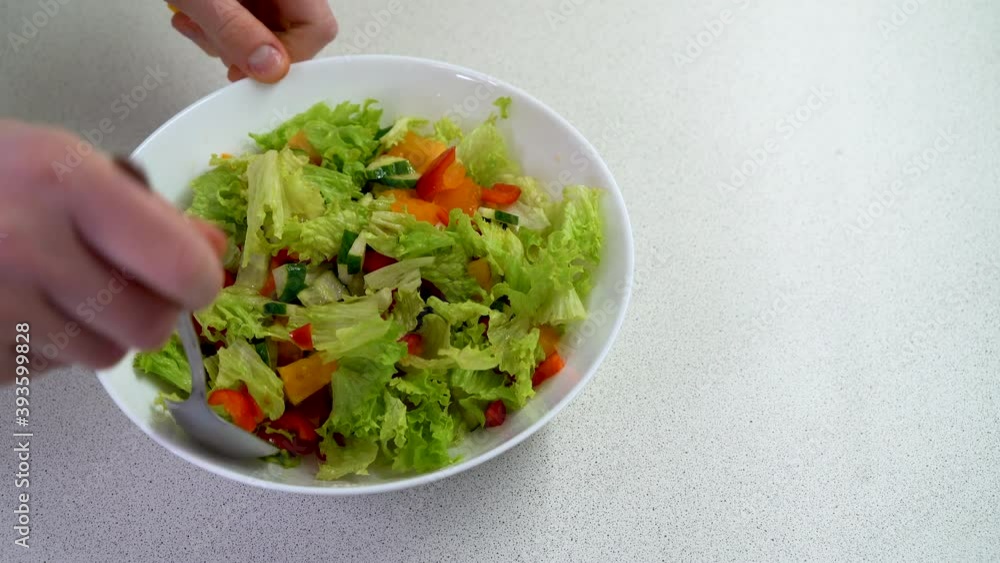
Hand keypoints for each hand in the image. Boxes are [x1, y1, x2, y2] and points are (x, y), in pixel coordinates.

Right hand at [0, 121, 225, 374]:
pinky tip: (18, 307)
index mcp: (64, 183)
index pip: (180, 267)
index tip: (192, 275)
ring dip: (96, 331)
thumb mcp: (64, 163)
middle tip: (125, 282)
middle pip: (147, 326)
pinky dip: (46, 349)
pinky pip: (44, 371)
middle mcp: (28, 246)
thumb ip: (145, 211)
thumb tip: (213, 252)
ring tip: (58, 287)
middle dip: (148, 309)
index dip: (198, 278)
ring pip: (100, 357)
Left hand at [169, 0, 338, 82]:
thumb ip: (235, 30)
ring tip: (195, 23)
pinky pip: (249, 23)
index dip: (288, 56)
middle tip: (214, 42)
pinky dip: (220, 30)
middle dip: (250, 50)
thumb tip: (271, 69)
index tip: (252, 70)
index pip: (317, 28)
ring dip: (228, 42)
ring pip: (268, 33)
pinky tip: (195, 18)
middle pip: (294, 34)